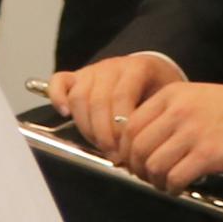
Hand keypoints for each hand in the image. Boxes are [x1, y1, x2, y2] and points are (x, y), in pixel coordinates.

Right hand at [47, 51, 181, 152]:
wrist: (154, 74)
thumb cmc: (159, 93)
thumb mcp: (164, 103)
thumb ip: (152, 120)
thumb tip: (138, 149)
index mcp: (137, 68)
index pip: (121, 96)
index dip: (120, 126)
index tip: (125, 150)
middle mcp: (112, 66)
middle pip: (98, 100)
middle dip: (104, 134)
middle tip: (113, 155)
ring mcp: (92, 70)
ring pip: (79, 96)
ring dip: (86, 126)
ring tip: (99, 145)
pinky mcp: (75, 76)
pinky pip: (59, 82)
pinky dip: (58, 98)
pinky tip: (65, 114)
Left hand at [118, 82, 222, 191]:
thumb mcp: (192, 98)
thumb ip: (165, 114)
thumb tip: (136, 143)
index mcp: (171, 95)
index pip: (130, 125)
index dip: (124, 148)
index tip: (128, 160)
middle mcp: (177, 111)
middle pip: (137, 147)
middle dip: (136, 168)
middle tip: (144, 176)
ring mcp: (192, 132)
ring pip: (153, 164)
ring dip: (153, 180)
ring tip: (163, 183)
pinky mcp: (207, 153)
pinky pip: (175, 177)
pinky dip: (171, 187)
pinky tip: (177, 187)